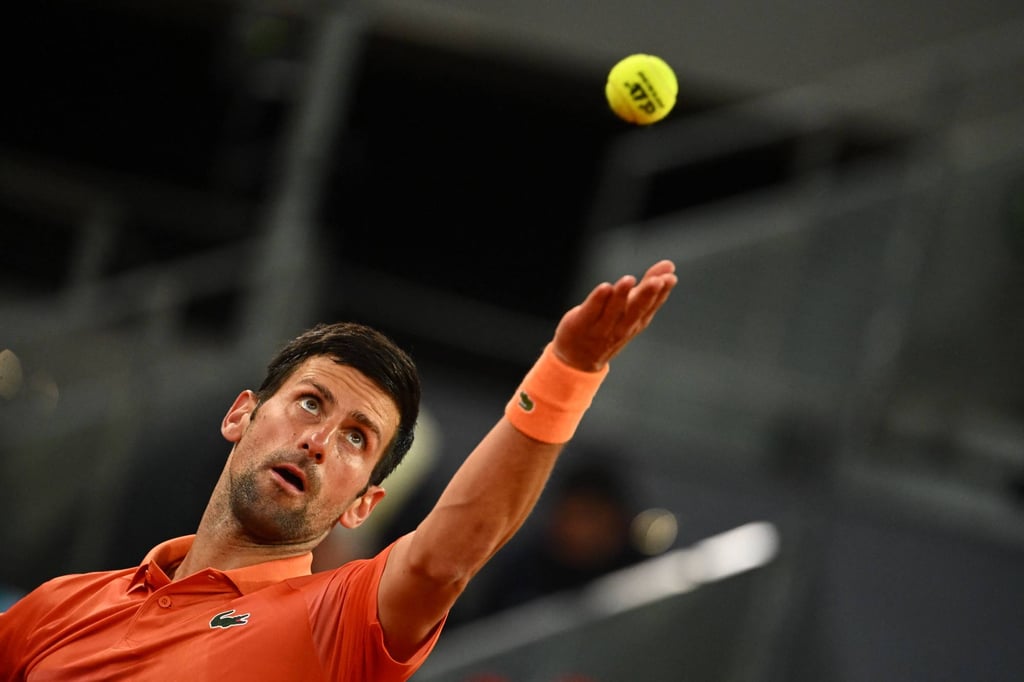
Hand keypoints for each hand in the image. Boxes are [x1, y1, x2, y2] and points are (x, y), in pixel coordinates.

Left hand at [552, 259, 676, 371]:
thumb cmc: (609, 327)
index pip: (651, 306)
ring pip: (613, 311)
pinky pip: (591, 311)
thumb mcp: (631, 308)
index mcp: (636, 322)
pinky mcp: (581, 324)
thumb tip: (669, 265)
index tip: (670, 277)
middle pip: (635, 310)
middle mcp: (622, 327)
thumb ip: (647, 285)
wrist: (578, 358)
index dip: (661, 292)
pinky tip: (605, 287)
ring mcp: (601, 328)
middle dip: (647, 295)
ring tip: (629, 279)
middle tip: (657, 281)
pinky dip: (598, 300)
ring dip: (622, 295)